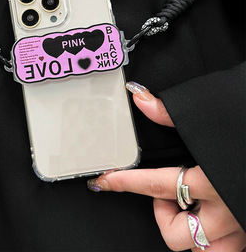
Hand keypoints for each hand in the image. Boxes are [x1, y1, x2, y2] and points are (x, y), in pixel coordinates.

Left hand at [87, 82, 245, 251]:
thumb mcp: (210, 115)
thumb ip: (171, 111)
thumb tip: (140, 98)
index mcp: (212, 179)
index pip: (153, 184)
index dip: (124, 182)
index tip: (104, 181)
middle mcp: (228, 210)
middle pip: (176, 235)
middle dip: (162, 215)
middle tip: (164, 194)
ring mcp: (245, 225)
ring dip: (191, 234)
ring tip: (189, 209)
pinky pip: (231, 251)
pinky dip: (216, 241)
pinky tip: (214, 220)